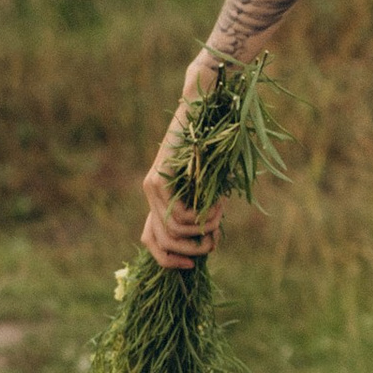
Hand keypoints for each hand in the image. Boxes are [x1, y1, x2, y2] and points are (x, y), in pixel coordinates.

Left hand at [141, 51, 224, 269]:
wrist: (206, 105)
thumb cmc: (216, 141)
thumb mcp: (210, 183)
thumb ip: (203, 208)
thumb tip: (206, 242)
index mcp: (161, 197)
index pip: (151, 243)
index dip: (169, 261)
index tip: (193, 266)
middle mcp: (151, 195)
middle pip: (160, 244)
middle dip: (190, 252)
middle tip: (214, 241)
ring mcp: (153, 187)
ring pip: (173, 232)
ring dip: (203, 230)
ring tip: (220, 213)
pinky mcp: (160, 179)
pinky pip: (179, 216)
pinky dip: (203, 216)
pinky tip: (217, 203)